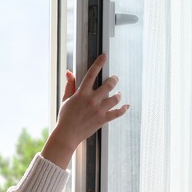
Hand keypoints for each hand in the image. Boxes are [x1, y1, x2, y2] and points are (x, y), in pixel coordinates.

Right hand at [41, 54, 128, 168]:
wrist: (67, 135)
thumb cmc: (65, 117)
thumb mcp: (65, 99)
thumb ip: (70, 85)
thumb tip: (69, 72)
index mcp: (81, 93)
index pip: (92, 74)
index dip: (98, 63)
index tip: (104, 56)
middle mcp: (91, 100)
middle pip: (109, 84)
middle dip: (114, 79)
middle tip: (115, 78)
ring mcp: (98, 110)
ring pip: (115, 98)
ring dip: (118, 94)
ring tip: (118, 93)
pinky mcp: (103, 120)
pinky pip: (118, 113)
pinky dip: (124, 109)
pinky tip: (126, 106)